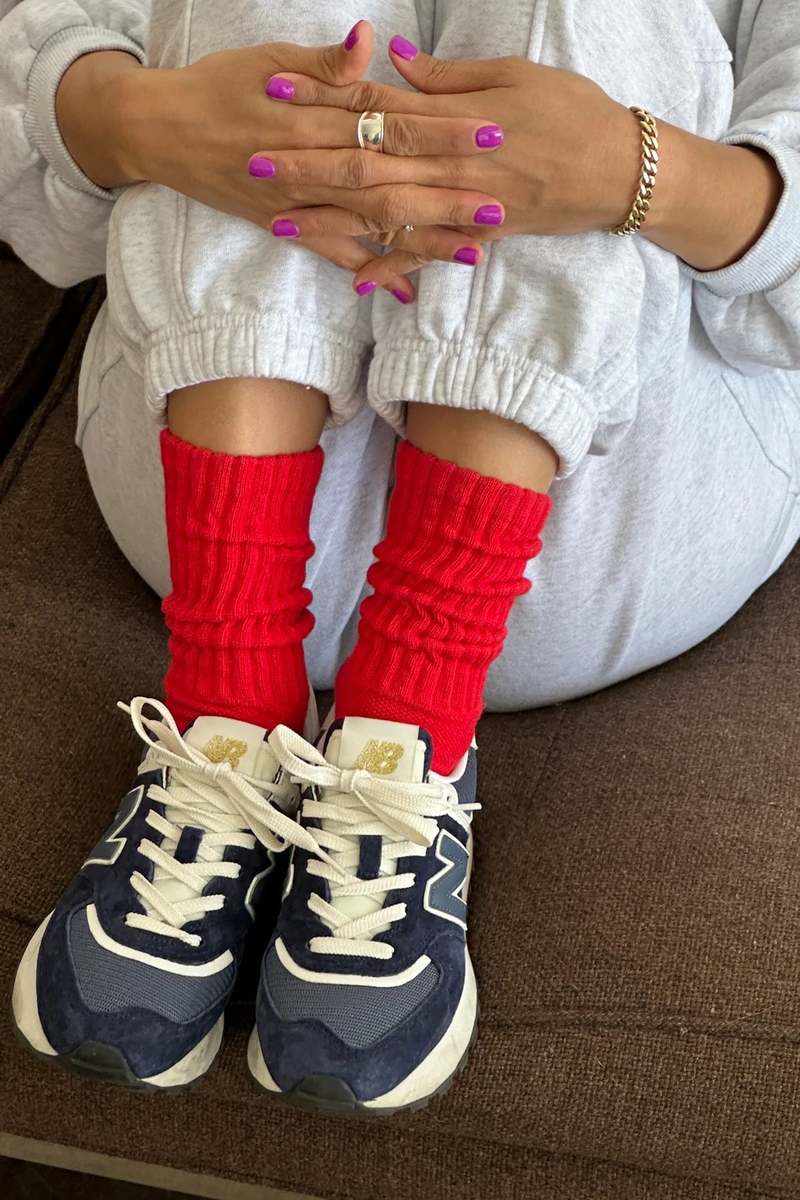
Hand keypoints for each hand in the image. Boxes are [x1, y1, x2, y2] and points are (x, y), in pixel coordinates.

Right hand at [56, 26, 503, 299]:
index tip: (488, 131)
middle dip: (447, 189)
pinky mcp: (285, 225)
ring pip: (369, 220)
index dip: (441, 127)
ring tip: (474, 248)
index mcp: (312, 112)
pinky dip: (367, 271)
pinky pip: (332, 254)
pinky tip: (404, 290)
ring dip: (421, 236)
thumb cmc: (218, 85)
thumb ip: (324, 62)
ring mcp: (298, 200)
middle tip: (500, 200)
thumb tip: (369, 43)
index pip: (390, 119)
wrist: (158, 130)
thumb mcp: (267, 59)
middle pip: (391, 175)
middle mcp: (308, 161)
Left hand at [267, 38, 642, 286]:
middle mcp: (453, 167)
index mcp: (457, 119)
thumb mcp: (514, 75)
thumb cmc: (574, 111)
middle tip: (250, 164)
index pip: (378, 105)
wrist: (623, 171)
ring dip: (331, 219)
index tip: (275, 93)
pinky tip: (355, 279)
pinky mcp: (479, 235)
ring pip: (386, 213)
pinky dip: (394, 268)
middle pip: (368, 163)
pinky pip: (429, 255)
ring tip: (278, 221)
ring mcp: (464, 206)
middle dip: (306, 165)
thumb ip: (450, 77)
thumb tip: (396, 59)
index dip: (324, 100)